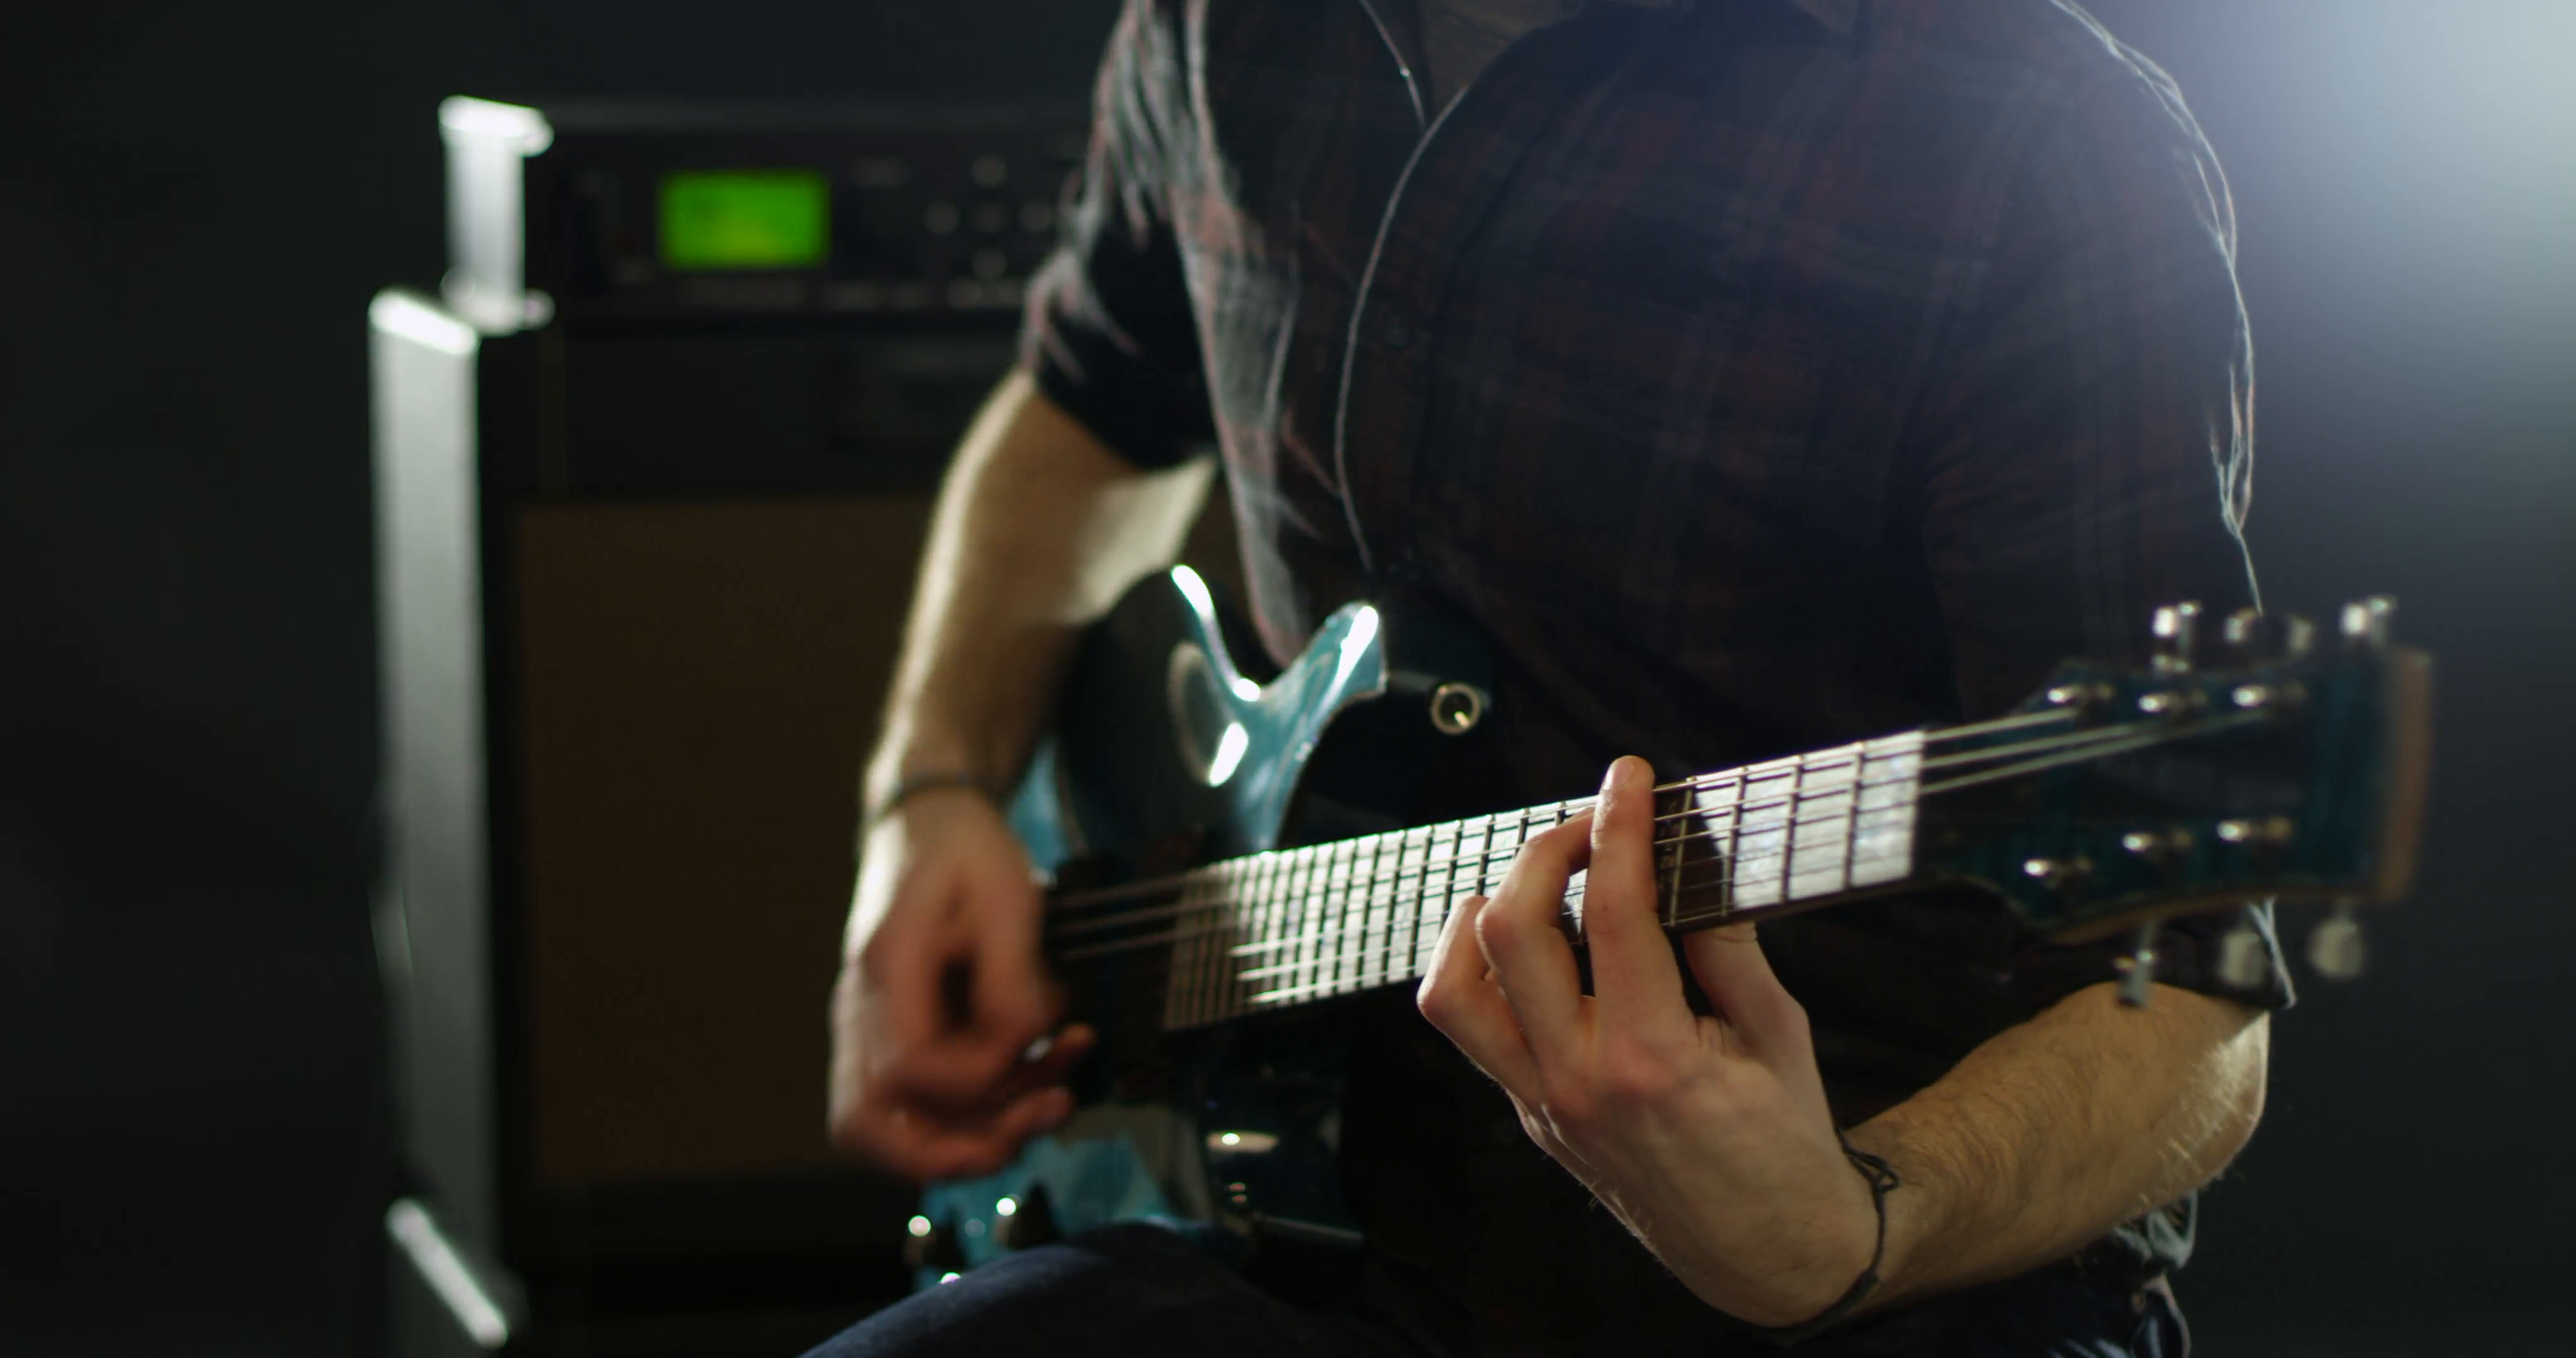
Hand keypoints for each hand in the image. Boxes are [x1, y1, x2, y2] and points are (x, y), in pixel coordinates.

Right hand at [828, 787, 1092, 1179]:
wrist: (928, 823)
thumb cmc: (967, 852)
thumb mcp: (1008, 897)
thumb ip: (1013, 979)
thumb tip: (1023, 1046)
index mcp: (887, 967)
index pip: (912, 1068)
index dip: (982, 1078)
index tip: (1042, 1039)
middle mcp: (860, 1009)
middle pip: (874, 1123)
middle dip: (963, 1147)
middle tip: (1048, 1114)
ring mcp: (867, 1030)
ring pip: (891, 1127)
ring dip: (976, 1134)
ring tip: (1053, 1100)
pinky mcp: (888, 1039)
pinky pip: (913, 1104)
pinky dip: (970, 1112)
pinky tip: (1029, 1083)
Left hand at [1416, 757, 1881, 1327]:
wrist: (1772, 1255)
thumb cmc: (1787, 1144)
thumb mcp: (1779, 1033)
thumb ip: (1728, 947)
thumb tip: (1690, 863)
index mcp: (1652, 1059)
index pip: (1611, 911)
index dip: (1617, 827)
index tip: (1629, 777)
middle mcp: (1578, 1082)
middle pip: (1509, 932)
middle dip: (1544, 851)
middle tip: (1592, 823)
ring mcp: (1542, 1105)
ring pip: (1452, 990)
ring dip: (1479, 917)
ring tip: (1532, 883)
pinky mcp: (1530, 1118)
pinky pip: (1473, 1033)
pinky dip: (1481, 973)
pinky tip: (1525, 945)